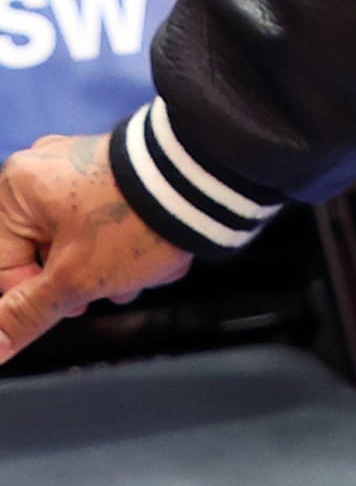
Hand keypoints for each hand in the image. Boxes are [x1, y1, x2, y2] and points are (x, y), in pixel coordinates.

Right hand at [0, 133, 190, 365]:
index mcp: (18, 187)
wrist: (205, 181)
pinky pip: (106, 227)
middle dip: (84, 281)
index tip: (73, 296)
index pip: (3, 268)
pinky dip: (128, 246)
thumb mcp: (73, 279)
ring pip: (79, 247)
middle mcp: (45, 171)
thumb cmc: (134, 221)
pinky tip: (154, 249)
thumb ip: (25, 315)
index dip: (39, 293)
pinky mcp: (116, 177)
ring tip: (140, 264)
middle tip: (110, 280)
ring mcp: (82, 171)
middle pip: (43, 257)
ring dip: (111, 269)